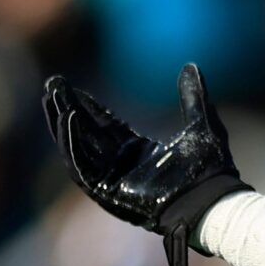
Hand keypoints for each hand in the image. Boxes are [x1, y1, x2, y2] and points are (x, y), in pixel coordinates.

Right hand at [42, 63, 249, 265]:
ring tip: (51, 98)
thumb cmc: (210, 170)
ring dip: (62, 123)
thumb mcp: (202, 125)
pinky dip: (72, 144)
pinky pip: (82, 167)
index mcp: (140, 152)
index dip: (88, 107)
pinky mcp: (108, 194)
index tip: (71, 87)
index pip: (105, 126)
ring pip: (77, 148)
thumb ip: (193, 97)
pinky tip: (68, 118)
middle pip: (86, 133)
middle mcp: (122, 165)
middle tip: (52, 85)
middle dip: (67, 109)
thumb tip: (192, 66)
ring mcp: (113, 181)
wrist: (213, 199)